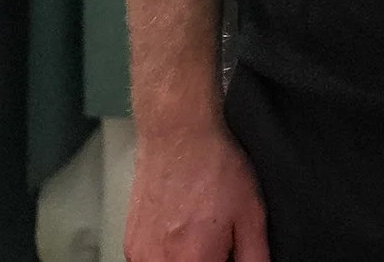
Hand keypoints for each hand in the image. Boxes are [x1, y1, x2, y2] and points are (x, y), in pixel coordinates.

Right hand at [124, 124, 267, 261]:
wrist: (177, 134)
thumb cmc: (214, 166)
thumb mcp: (251, 212)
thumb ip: (253, 254)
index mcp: (194, 259)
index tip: (230, 253)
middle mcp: (160, 261)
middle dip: (209, 261)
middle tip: (220, 242)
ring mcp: (140, 254)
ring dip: (189, 259)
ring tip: (202, 233)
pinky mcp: (130, 244)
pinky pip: (152, 261)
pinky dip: (170, 255)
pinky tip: (184, 231)